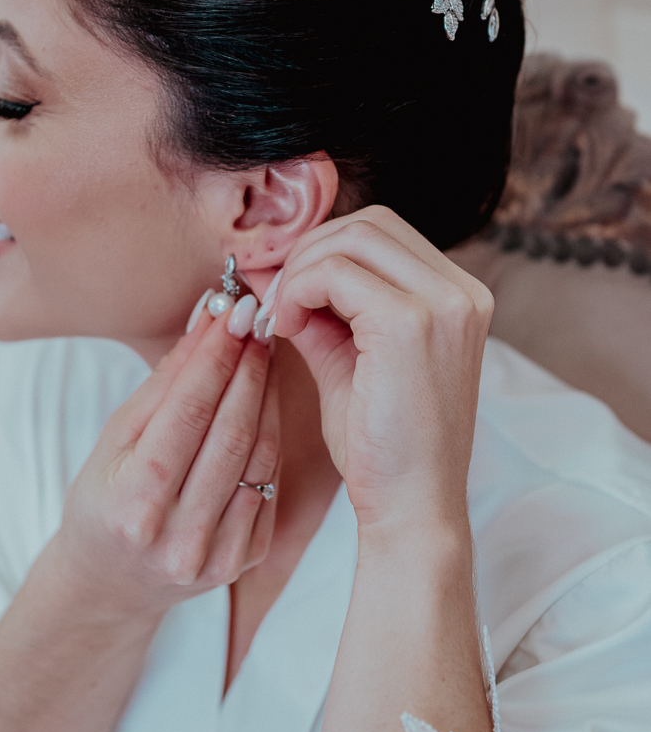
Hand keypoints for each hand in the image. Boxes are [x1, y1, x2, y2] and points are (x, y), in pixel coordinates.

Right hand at [57, 307, 277, 619]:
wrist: (111, 586)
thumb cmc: (103, 502)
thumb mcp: (113, 441)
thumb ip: (162, 386)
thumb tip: (207, 325)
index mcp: (135, 504)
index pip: (188, 413)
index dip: (216, 357)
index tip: (234, 314)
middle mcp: (179, 536)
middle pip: (231, 432)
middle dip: (248, 367)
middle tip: (258, 320)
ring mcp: (217, 554)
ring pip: (259, 455)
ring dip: (267, 394)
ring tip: (264, 351)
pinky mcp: (245, 560)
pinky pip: (268, 482)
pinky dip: (270, 434)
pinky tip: (265, 399)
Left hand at [263, 206, 492, 527]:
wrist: (411, 507)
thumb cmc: (380, 442)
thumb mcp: (348, 357)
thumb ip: (319, 307)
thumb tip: (269, 266)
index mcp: (458, 295)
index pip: (382, 232)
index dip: (323, 248)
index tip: (283, 284)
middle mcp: (462, 291)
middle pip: (368, 223)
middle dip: (309, 251)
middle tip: (275, 297)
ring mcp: (444, 303)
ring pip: (351, 238)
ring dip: (301, 269)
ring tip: (282, 318)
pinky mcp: (412, 322)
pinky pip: (335, 273)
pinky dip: (298, 290)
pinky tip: (287, 328)